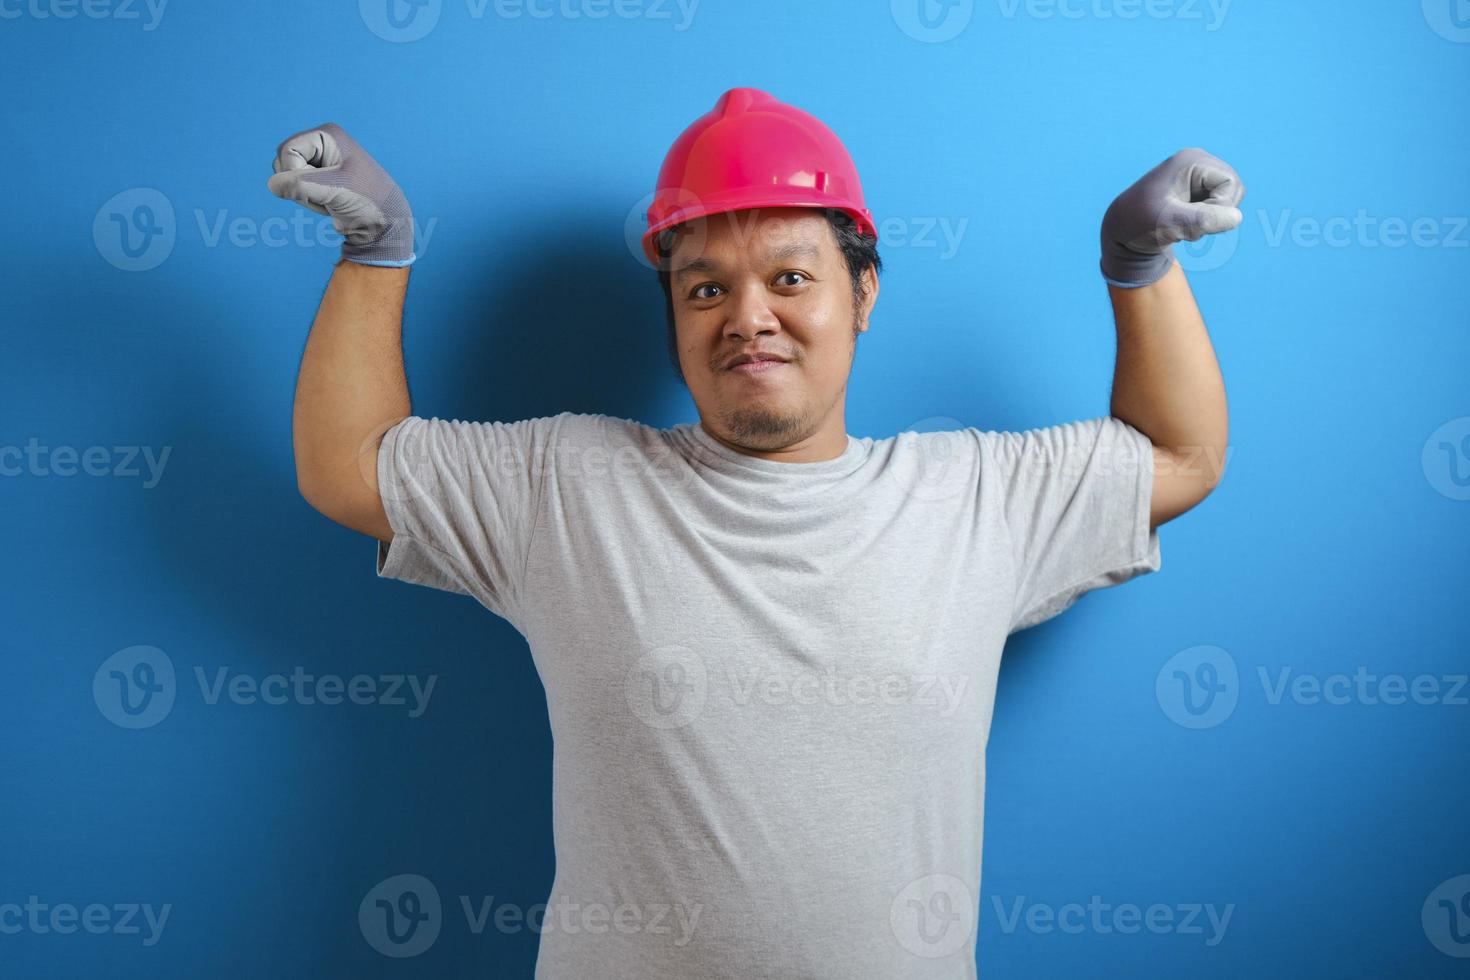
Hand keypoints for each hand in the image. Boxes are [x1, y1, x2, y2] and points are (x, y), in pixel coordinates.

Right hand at [267, 123, 415, 266]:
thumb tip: (273, 185)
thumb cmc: (367, 201)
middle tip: (328, 194)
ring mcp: (318, 161)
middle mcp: (321, 143)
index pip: (287, 150)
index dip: (296, 173)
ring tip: (331, 200)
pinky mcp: (317, 179)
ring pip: (285, 177)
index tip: (324, 185)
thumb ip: (301, 185)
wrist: (385, 223)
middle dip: (299, 185)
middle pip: (283, 161)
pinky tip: (329, 204)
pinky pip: (294, 189)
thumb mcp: (335, 190)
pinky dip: (307, 201)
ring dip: (303, 195)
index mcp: (327, 134)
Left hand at [1099, 147, 1244, 287]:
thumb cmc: (1138, 225)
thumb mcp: (1167, 223)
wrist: (1120, 232)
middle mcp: (1196, 162)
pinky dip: (1206, 221)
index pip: (1230, 182)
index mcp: (1190, 160)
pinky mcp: (1196, 189)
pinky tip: (1183, 224)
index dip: (1220, 206)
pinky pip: (1218, 207)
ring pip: (1228, 200)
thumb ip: (1201, 220)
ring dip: (1210, 218)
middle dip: (1216, 213)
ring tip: (1182, 224)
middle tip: (1186, 225)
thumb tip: (1236, 218)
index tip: (1193, 222)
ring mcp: (1197, 175)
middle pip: (1234, 188)